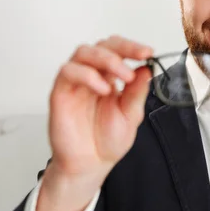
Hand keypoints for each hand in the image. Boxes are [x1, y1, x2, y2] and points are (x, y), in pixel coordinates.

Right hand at [37, 35, 152, 210]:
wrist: (90, 165)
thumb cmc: (107, 141)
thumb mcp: (131, 115)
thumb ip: (137, 92)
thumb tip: (147, 69)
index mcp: (110, 77)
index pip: (118, 50)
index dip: (132, 47)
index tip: (148, 52)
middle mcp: (92, 75)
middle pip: (101, 45)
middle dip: (123, 48)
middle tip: (139, 57)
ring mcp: (75, 83)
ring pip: (83, 52)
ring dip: (107, 59)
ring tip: (124, 76)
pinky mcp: (60, 93)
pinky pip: (68, 72)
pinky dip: (87, 75)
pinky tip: (104, 89)